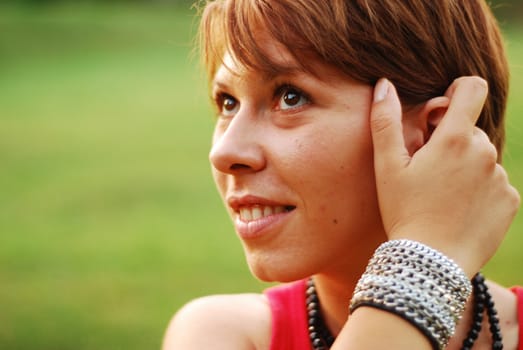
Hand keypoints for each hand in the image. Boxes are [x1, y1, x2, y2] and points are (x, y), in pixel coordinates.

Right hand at [369, 77, 519, 276]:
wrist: (430, 262)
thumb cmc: (403, 211)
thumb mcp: (387, 166)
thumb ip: (385, 121)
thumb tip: (384, 84)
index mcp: (454, 139)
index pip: (473, 89)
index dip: (459, 90)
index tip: (442, 110)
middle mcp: (485, 152)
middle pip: (471, 130)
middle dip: (451, 141)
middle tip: (428, 170)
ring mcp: (500, 178)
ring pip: (482, 158)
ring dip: (465, 166)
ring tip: (442, 195)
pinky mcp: (510, 201)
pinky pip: (495, 183)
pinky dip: (479, 190)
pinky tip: (458, 210)